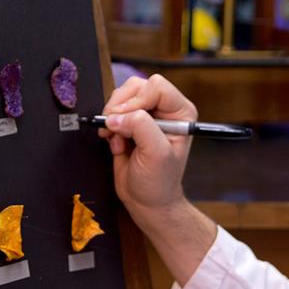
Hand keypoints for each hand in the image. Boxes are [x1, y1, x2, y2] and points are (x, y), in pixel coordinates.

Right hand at [99, 74, 197, 225]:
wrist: (147, 201)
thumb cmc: (159, 182)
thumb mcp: (156, 154)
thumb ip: (141, 127)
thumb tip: (117, 116)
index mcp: (180, 112)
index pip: (156, 87)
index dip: (137, 101)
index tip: (126, 121)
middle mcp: (164, 110)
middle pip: (136, 87)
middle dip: (121, 107)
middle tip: (116, 129)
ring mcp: (145, 115)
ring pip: (121, 97)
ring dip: (113, 118)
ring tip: (119, 141)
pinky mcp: (129, 123)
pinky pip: (111, 112)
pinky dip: (108, 127)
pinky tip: (116, 145)